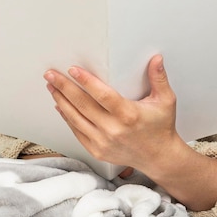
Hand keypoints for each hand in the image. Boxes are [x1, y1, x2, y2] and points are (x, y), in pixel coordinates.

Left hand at [43, 55, 186, 175]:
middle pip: (83, 105)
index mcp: (129, 115)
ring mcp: (103, 142)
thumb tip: (156, 59)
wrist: (159, 157)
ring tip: (52, 87)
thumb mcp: (165, 101)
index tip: (73, 70)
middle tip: (51, 74)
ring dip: (61, 101)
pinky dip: (67, 118)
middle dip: (64, 87)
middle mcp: (114, 129)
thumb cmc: (161, 127)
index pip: (103, 95)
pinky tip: (60, 106)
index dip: (86, 81)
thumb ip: (159, 78)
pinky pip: (77, 132)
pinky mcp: (97, 150)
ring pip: (75, 119)